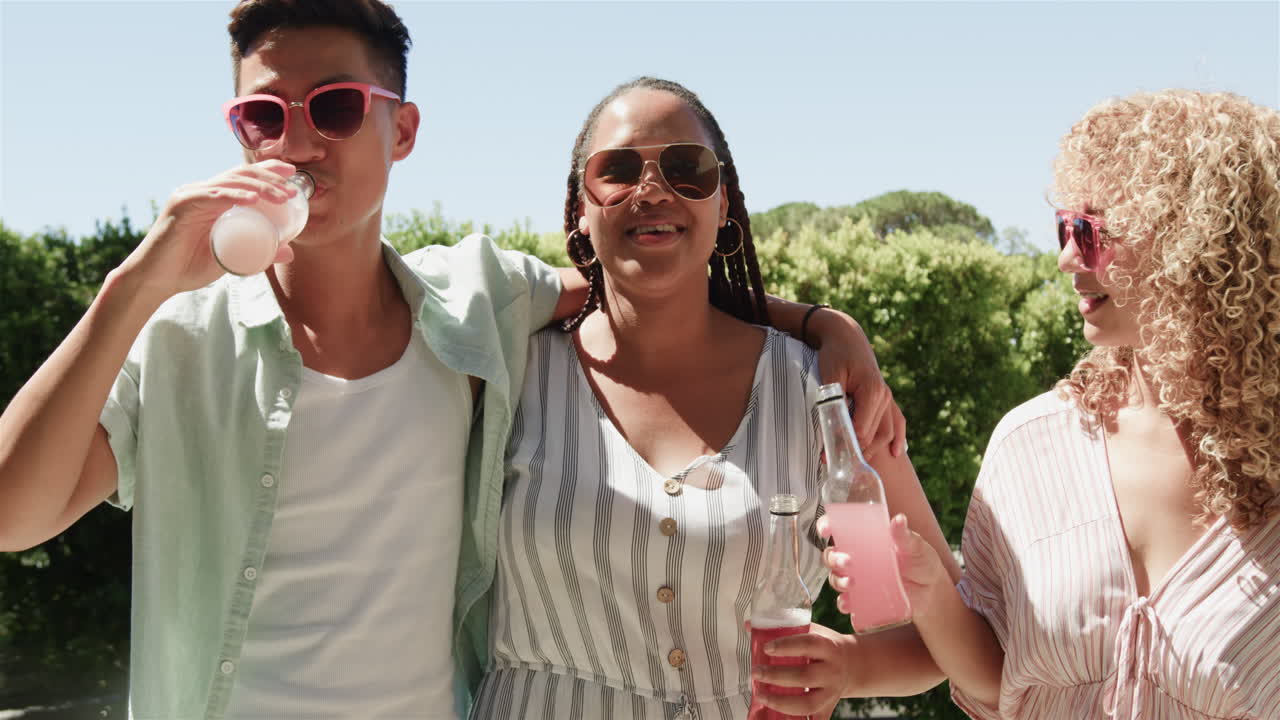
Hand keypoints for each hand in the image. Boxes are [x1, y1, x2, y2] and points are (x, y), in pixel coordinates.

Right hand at [118, 160, 298, 301]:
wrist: (157, 280)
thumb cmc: (190, 267)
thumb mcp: (233, 259)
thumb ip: (258, 253)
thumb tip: (289, 251)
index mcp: (214, 198)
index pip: (243, 176)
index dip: (268, 170)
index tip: (292, 173)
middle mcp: (202, 191)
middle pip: (241, 174)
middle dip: (270, 178)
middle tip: (294, 191)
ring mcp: (190, 195)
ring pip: (230, 182)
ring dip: (260, 187)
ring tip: (283, 197)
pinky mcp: (181, 205)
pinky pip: (211, 196)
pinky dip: (233, 195)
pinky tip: (252, 200)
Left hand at [750, 622, 853, 718]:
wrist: (853, 663)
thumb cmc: (826, 647)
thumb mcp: (812, 631)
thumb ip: (785, 629)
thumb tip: (751, 626)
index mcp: (828, 647)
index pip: (807, 644)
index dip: (786, 646)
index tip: (766, 648)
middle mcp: (832, 671)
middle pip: (805, 677)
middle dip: (776, 676)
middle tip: (756, 673)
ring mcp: (832, 692)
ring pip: (808, 703)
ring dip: (781, 702)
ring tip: (761, 695)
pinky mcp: (829, 707)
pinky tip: (781, 718)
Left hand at [808, 308, 905, 460]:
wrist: (846, 335)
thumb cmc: (835, 353)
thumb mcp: (830, 376)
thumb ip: (832, 401)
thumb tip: (831, 427)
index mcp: (872, 392)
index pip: (862, 430)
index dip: (845, 445)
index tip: (827, 456)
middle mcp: (884, 396)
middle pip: (876, 435)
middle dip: (859, 452)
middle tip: (838, 463)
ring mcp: (887, 397)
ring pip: (887, 431)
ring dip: (874, 449)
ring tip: (857, 464)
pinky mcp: (885, 397)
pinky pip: (897, 420)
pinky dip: (899, 437)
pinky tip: (897, 453)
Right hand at [819, 514, 947, 620]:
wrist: (932, 590)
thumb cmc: (921, 561)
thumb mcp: (916, 546)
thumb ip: (905, 535)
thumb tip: (899, 519)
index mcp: (865, 538)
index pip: (839, 528)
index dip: (827, 526)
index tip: (826, 530)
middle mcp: (857, 557)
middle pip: (831, 555)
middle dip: (833, 558)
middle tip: (847, 562)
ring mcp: (858, 578)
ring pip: (835, 577)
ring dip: (837, 581)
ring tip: (851, 583)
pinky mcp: (863, 597)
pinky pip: (846, 601)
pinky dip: (844, 603)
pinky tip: (848, 605)